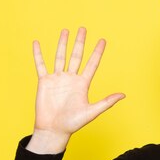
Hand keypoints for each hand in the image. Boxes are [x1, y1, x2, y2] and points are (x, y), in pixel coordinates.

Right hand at [26, 28, 124, 153]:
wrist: (53, 130)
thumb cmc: (72, 123)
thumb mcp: (92, 112)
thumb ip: (106, 102)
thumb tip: (123, 95)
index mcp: (83, 84)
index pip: (92, 64)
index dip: (97, 52)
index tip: (102, 40)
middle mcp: (71, 79)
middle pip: (76, 56)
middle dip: (80, 43)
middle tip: (83, 29)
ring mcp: (57, 79)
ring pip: (60, 57)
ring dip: (62, 44)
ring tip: (66, 31)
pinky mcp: (44, 82)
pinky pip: (40, 65)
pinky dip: (38, 54)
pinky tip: (36, 43)